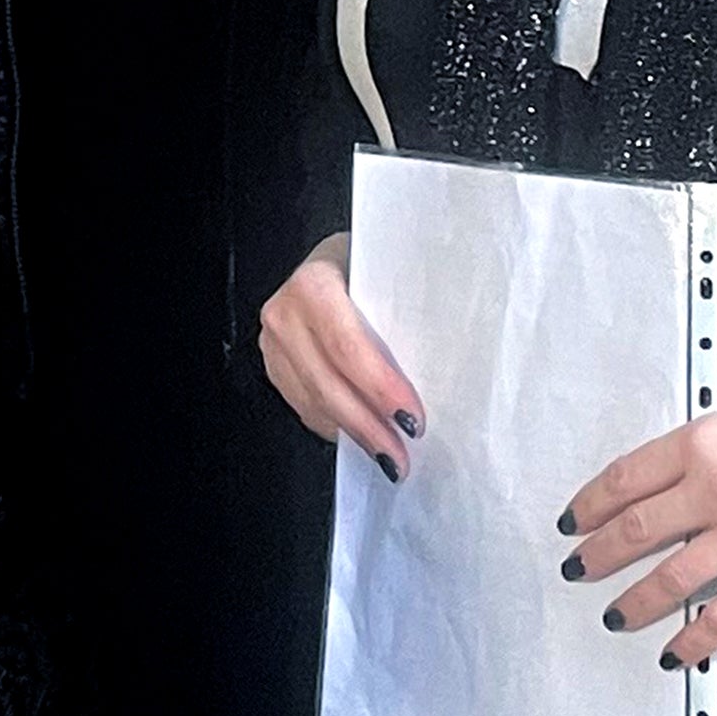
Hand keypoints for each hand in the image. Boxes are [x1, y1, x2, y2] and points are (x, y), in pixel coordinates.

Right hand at [258, 235, 419, 482]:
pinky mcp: (274, 365)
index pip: (347, 347)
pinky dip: (337, 427)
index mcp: (313, 284)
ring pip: (314, 402)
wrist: (331, 257)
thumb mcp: (386, 272)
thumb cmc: (370, 263)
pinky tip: (363, 439)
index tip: (412, 419)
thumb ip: (401, 309)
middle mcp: (284, 313)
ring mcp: (273, 343)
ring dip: (354, 435)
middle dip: (368, 427)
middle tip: (402, 457)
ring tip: (390, 458)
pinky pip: (304, 406)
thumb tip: (443, 369)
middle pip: (328, 384)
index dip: (380, 388)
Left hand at [563, 401, 716, 669]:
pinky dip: (691, 641)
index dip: (590, 505)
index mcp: (704, 442)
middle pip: (634, 530)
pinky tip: (676, 651)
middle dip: (596, 556)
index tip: (576, 520)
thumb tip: (660, 484)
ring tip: (616, 614)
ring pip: (667, 579)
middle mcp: (716, 488)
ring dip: (633, 603)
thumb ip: (702, 452)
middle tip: (580, 567)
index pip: (625, 478)